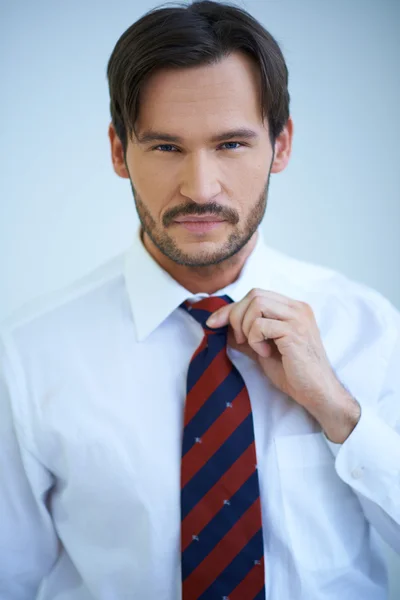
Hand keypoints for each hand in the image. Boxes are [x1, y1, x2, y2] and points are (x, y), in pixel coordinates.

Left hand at [206, 289, 359, 441]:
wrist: (317, 392)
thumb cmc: (293, 373)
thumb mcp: (263, 349)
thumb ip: (246, 335)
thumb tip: (220, 325)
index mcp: (292, 309)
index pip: (255, 295)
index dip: (231, 308)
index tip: (213, 323)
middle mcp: (297, 308)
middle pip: (254, 294)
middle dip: (236, 316)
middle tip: (239, 340)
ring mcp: (298, 317)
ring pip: (257, 303)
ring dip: (246, 327)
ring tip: (256, 347)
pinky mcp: (295, 331)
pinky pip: (261, 324)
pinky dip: (255, 339)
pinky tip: (265, 353)